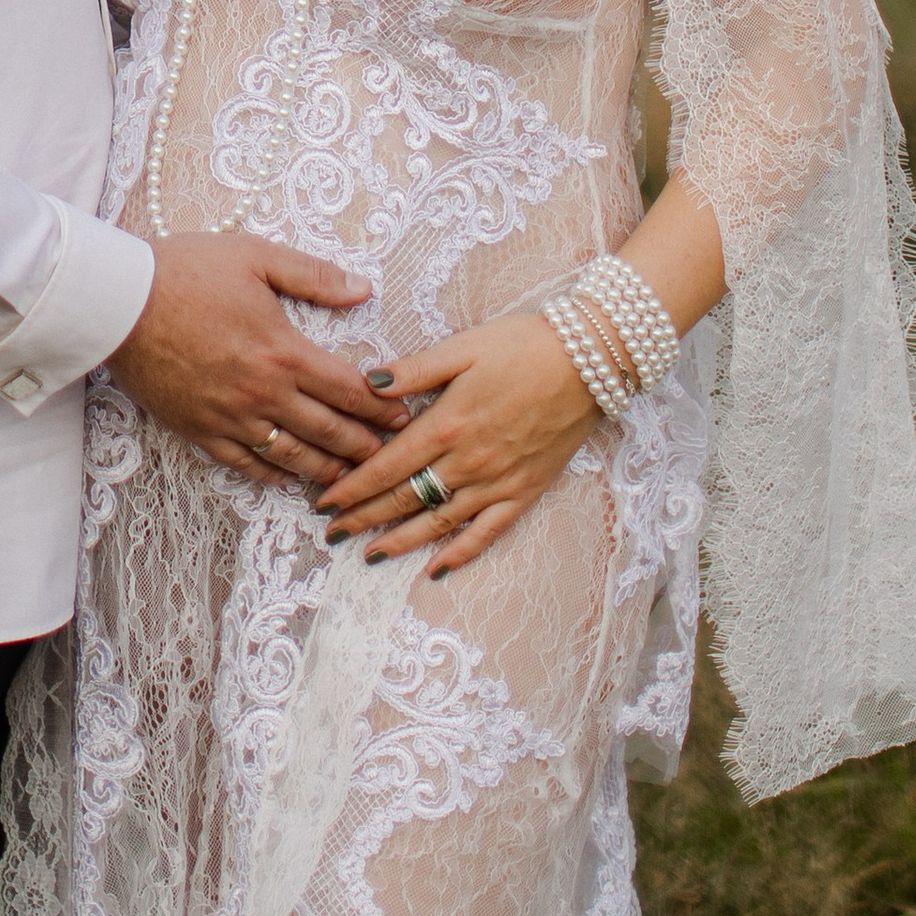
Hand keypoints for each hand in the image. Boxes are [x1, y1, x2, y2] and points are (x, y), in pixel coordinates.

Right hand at [110, 234, 410, 484]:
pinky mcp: (201, 431)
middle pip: (330, 431)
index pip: (349, 389)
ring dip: (329, 469)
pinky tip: (291, 480)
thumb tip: (362, 289)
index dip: (382, 408)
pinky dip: (275, 476)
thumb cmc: (185, 271)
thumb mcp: (254, 256)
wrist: (120, 302)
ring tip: (354, 479)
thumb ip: (313, 275)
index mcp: (283, 350)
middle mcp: (264, 392)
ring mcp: (232, 418)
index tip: (405, 417)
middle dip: (366, 447)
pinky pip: (248, 465)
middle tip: (393, 458)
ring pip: (294, 456)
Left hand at [315, 311, 598, 573]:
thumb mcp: (462, 347)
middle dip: (365, 517)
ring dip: (401, 541)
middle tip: (333, 532)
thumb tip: (367, 384)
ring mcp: (497, 482)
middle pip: (405, 498)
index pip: (387, 465)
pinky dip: (461, 554)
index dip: (353, 486)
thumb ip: (414, 370)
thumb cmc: (523, 346)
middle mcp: (468, 461)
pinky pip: (487, 533)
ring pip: (439, 522)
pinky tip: (437, 569)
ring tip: (369, 554)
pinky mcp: (525, 492)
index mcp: (447, 423)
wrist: (589, 363)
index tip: (325, 502)